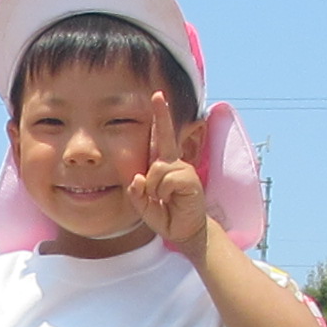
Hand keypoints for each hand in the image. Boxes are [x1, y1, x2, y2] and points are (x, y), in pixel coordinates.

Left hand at [126, 92, 210, 256]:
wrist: (186, 231)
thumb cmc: (166, 216)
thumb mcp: (144, 207)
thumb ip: (137, 194)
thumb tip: (137, 178)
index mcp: (163, 166)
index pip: (159, 138)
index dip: (160, 117)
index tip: (158, 96)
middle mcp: (174, 163)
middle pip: (163, 139)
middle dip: (161, 116)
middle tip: (157, 94)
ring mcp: (184, 169)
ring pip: (156, 168)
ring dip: (153, 188)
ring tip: (163, 199)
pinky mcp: (190, 179)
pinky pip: (167, 179)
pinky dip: (163, 192)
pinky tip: (171, 199)